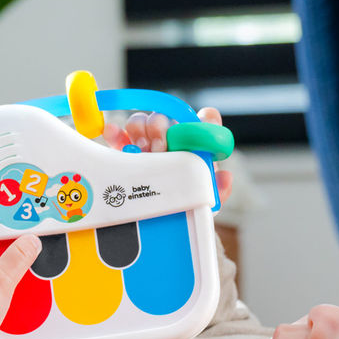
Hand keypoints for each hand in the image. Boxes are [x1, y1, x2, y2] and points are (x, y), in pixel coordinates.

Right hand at [102, 106, 233, 205]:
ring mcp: (148, 144)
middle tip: (160, 148)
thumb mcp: (203, 200)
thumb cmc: (185, 203)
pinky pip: (118, 136)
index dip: (206, 119)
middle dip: (161, 128)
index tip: (203, 121)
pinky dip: (114, 131)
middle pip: (165, 118)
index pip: (205, 123)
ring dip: (140, 129)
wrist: (161, 220)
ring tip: (142, 149)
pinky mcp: (126, 151)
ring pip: (142, 122)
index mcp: (193, 146)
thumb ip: (217, 190)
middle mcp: (171, 139)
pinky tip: (112, 133)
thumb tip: (226, 176)